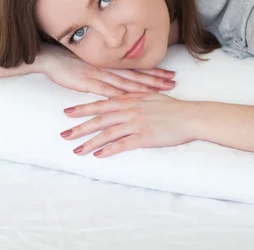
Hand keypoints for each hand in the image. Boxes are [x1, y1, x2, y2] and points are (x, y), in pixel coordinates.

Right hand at [41, 45, 175, 97]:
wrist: (51, 58)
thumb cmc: (71, 63)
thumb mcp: (93, 66)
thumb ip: (107, 74)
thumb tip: (123, 81)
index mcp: (110, 65)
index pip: (137, 69)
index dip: (154, 73)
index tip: (170, 75)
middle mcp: (108, 69)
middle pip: (136, 75)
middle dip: (156, 79)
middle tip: (173, 82)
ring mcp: (99, 75)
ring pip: (126, 82)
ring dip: (144, 86)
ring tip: (160, 89)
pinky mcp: (87, 82)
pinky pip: (106, 89)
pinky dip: (119, 94)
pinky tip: (131, 98)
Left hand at [59, 92, 195, 157]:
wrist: (189, 116)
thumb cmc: (172, 107)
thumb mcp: (150, 97)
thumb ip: (133, 99)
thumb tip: (121, 100)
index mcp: (129, 100)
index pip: (101, 104)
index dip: (83, 108)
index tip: (67, 112)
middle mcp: (129, 110)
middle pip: (99, 119)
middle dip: (79, 127)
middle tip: (64, 134)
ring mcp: (136, 123)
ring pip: (107, 133)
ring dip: (90, 142)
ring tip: (76, 150)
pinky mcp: (144, 137)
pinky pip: (122, 144)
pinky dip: (108, 150)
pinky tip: (98, 156)